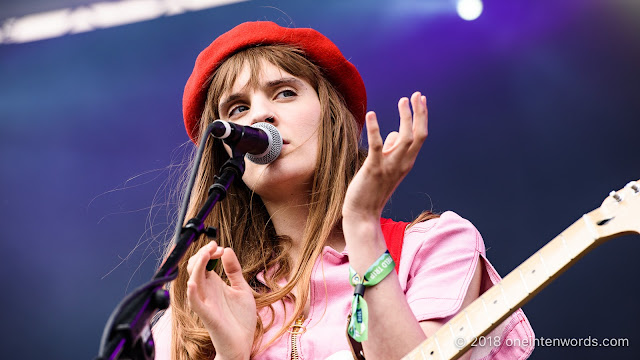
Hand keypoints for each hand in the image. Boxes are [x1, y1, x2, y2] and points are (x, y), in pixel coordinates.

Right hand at [186, 241, 256, 359]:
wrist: (243, 343)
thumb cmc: (241, 318)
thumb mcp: (242, 288)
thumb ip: (234, 270)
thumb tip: (227, 249)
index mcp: (214, 284)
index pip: (203, 262)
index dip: (209, 251)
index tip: (220, 247)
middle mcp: (207, 291)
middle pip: (195, 267)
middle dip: (202, 253)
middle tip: (215, 247)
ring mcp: (206, 302)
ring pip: (193, 280)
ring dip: (198, 265)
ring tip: (207, 254)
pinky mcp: (207, 314)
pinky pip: (194, 302)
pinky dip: (192, 292)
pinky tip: (194, 282)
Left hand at [343, 92, 427, 220]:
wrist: (363, 214)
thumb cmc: (372, 189)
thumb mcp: (387, 167)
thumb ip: (392, 150)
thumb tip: (395, 132)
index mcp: (406, 162)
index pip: (420, 136)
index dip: (421, 117)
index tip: (420, 99)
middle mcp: (402, 164)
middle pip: (418, 135)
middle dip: (419, 114)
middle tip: (416, 95)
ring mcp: (389, 166)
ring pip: (405, 139)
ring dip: (405, 118)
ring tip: (402, 100)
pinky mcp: (373, 169)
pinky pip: (377, 146)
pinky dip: (376, 129)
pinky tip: (372, 114)